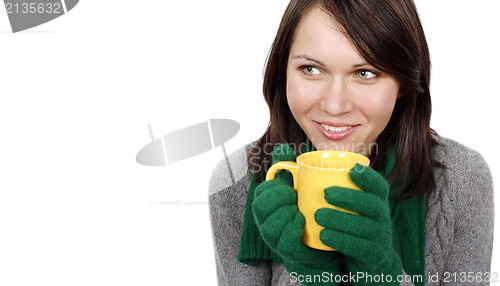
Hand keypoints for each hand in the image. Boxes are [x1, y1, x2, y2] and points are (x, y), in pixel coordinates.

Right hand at [252, 144, 339, 268]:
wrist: (322, 242)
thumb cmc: (307, 210)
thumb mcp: (299, 186)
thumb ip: (290, 167)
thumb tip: (282, 148)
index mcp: (266, 204)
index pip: (261, 191)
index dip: (275, 186)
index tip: (291, 187)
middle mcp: (265, 222)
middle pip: (260, 207)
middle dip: (279, 198)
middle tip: (295, 197)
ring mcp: (275, 239)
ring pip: (270, 226)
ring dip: (286, 214)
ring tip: (299, 210)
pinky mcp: (287, 252)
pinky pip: (285, 242)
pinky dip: (293, 229)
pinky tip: (302, 221)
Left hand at [314, 164, 401, 277]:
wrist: (367, 256)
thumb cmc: (350, 221)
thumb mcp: (350, 204)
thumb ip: (332, 186)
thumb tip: (296, 167)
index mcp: (378, 200)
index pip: (380, 186)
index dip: (369, 177)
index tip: (353, 169)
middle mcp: (383, 216)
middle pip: (372, 204)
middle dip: (349, 197)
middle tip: (326, 193)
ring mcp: (380, 236)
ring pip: (364, 226)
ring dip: (340, 219)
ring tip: (318, 215)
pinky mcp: (373, 254)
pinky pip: (358, 247)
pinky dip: (339, 240)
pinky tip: (323, 235)